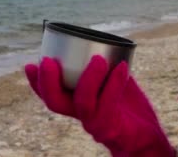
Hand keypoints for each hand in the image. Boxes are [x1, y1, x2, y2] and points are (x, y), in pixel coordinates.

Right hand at [24, 56, 175, 155]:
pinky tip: (122, 67)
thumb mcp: (116, 82)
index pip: (50, 95)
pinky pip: (110, 105)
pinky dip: (114, 84)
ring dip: (88, 78)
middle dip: (48, 81)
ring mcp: (96, 124)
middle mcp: (82, 115)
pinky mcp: (113, 128)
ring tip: (97, 59)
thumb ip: (106, 65)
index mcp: (77, 103)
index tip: (30, 64)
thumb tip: (99, 39)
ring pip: (83, 103)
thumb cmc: (131, 108)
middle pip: (55, 103)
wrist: (147, 138)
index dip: (36, 82)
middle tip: (48, 60)